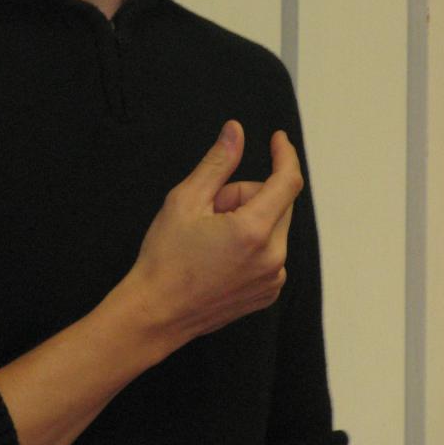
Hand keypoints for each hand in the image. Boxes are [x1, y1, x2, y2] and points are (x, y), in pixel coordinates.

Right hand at [127, 122, 302, 354]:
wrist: (156, 312)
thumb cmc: (165, 257)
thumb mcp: (185, 200)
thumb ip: (218, 162)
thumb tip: (236, 131)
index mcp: (254, 231)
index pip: (287, 181)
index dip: (284, 155)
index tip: (277, 139)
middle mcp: (273, 258)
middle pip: (275, 202)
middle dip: (245, 195)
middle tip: (209, 209)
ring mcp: (272, 279)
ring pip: (271, 227)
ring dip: (248, 220)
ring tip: (209, 238)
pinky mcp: (267, 292)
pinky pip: (269, 252)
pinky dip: (250, 244)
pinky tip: (218, 256)